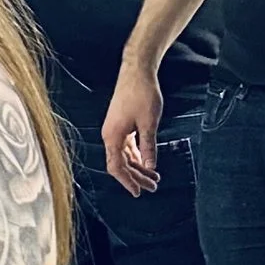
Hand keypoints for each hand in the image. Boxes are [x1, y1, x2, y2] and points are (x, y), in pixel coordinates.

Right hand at [101, 64, 162, 197]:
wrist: (136, 72)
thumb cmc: (141, 94)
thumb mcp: (149, 123)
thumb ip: (148, 146)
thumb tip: (150, 166)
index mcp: (113, 137)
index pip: (117, 167)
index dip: (127, 181)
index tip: (138, 192)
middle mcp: (110, 136)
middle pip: (121, 164)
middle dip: (137, 176)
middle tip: (153, 187)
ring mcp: (115, 130)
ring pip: (125, 156)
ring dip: (138, 167)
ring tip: (154, 177)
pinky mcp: (121, 125)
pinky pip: (127, 146)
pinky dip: (137, 155)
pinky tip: (147, 161)